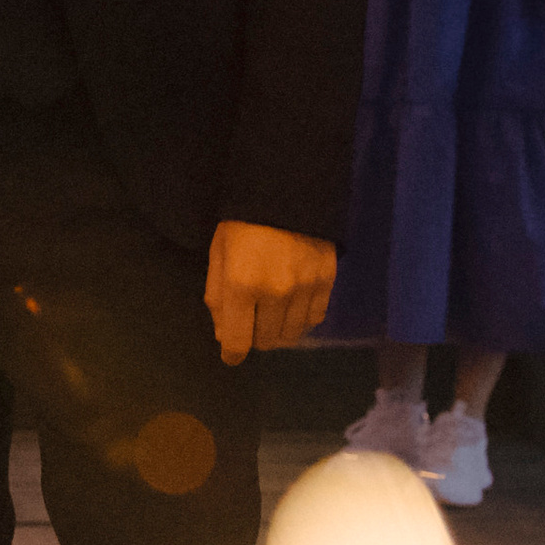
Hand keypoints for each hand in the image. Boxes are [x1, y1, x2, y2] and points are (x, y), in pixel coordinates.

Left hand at [206, 222, 336, 363]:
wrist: (286, 190)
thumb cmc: (243, 223)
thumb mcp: (218, 255)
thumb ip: (218, 298)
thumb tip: (224, 336)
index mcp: (241, 285)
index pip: (238, 341)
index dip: (232, 353)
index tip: (231, 354)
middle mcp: (275, 293)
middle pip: (265, 341)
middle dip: (254, 338)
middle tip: (250, 322)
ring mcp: (305, 288)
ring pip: (292, 335)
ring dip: (278, 332)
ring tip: (271, 315)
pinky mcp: (327, 281)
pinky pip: (315, 318)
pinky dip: (302, 320)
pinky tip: (293, 307)